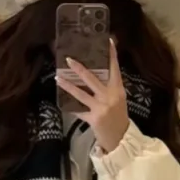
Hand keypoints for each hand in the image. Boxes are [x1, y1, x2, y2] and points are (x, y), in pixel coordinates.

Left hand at [58, 38, 129, 153]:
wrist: (121, 138)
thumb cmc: (119, 116)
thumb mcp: (118, 99)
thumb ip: (109, 87)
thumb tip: (97, 71)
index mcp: (118, 89)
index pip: (115, 68)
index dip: (112, 55)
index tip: (108, 40)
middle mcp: (110, 97)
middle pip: (92, 79)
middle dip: (79, 69)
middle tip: (68, 60)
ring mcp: (101, 108)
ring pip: (81, 94)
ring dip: (68, 85)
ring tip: (58, 78)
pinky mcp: (93, 119)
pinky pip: (78, 111)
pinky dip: (70, 107)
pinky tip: (62, 101)